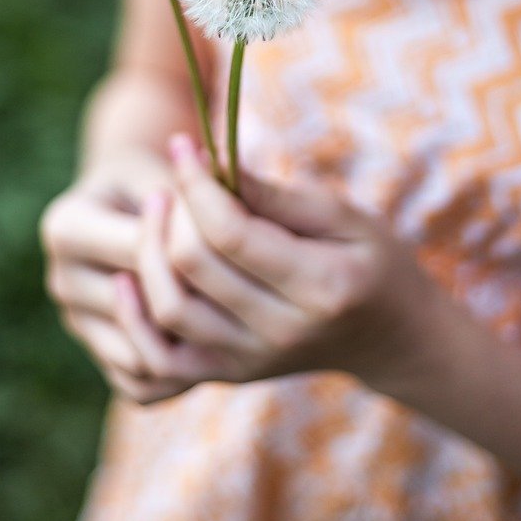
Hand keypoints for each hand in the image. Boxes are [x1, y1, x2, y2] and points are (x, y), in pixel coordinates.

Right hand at [39, 148, 214, 396]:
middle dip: (196, 296)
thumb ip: (189, 193)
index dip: (195, 244)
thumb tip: (225, 206)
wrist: (129, 209)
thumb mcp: (166, 172)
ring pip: (141, 354)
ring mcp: (77, 323)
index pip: (137, 250)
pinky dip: (180, 374)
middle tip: (244, 283)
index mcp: (66, 226)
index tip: (235, 232)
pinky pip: (143, 386)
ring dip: (191, 340)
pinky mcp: (97, 356)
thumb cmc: (156, 181)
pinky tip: (211, 342)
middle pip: (140, 306)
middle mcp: (62, 279)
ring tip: (229, 312)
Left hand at [114, 133, 449, 405]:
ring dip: (148, 254)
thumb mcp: (343, 214)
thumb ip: (276, 195)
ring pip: (170, 310)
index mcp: (322, 285)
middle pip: (193, 268)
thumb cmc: (372, 259)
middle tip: (175, 177)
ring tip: (157, 211)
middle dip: (172, 211)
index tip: (184, 145)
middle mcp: (283, 332)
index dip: (197, 184)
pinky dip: (137, 318)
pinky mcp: (231, 375)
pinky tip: (130, 278)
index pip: (232, 234)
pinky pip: (162, 359)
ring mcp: (254, 362)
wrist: (390, 337)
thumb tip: (212, 163)